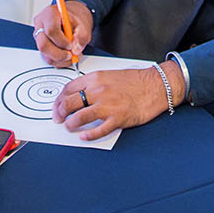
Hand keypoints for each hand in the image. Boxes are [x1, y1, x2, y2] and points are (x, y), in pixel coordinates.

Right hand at [32, 0, 92, 66]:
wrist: (69, 23)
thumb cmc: (73, 22)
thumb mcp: (82, 26)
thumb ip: (81, 36)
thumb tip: (76, 49)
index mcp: (50, 14)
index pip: (51, 30)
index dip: (62, 41)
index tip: (71, 46)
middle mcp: (40, 24)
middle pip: (43, 44)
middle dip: (59, 54)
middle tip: (70, 55)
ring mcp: (38, 36)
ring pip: (44, 54)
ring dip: (60, 59)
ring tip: (71, 56)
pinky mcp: (40, 46)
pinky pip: (46, 58)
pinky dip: (58, 61)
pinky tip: (66, 58)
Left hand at [51, 68, 166, 139]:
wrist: (156, 86)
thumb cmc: (135, 81)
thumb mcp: (109, 75)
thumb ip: (94, 84)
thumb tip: (79, 95)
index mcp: (95, 78)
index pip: (68, 89)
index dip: (59, 99)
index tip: (57, 106)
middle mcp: (98, 91)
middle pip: (70, 103)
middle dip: (60, 113)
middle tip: (58, 119)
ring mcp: (107, 106)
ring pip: (80, 117)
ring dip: (71, 124)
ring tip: (69, 127)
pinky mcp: (117, 119)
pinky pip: (98, 130)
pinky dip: (88, 135)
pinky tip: (84, 136)